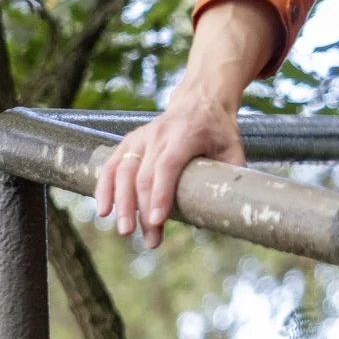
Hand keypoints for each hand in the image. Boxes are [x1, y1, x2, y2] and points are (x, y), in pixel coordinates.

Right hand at [93, 90, 244, 249]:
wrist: (201, 99)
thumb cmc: (219, 131)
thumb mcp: (234, 149)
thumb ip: (231, 177)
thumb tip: (223, 213)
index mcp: (186, 134)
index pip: (168, 165)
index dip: (161, 193)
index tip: (157, 220)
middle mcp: (159, 133)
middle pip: (143, 174)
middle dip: (142, 209)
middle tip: (148, 239)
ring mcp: (141, 136)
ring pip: (123, 170)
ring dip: (121, 203)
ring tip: (125, 231)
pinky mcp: (130, 140)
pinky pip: (112, 164)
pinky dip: (105, 187)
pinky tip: (104, 210)